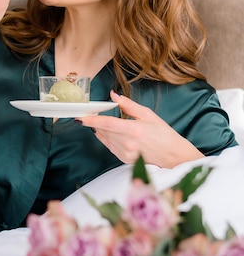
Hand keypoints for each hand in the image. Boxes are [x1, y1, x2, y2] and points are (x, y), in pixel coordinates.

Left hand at [77, 91, 202, 167]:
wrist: (174, 157)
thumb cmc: (164, 135)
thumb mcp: (148, 115)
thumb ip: (128, 105)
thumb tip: (114, 95)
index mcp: (133, 130)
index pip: (106, 123)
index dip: (91, 120)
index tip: (80, 116)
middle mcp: (127, 143)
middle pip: (103, 131)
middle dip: (95, 122)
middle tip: (91, 113)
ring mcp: (125, 154)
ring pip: (105, 139)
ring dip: (101, 130)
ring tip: (104, 123)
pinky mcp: (124, 160)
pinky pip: (109, 147)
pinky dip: (107, 138)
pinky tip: (111, 133)